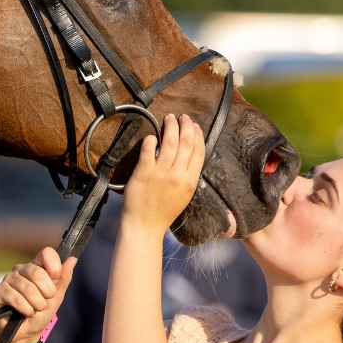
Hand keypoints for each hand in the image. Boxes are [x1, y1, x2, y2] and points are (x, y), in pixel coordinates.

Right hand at [0, 247, 76, 342]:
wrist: (26, 333)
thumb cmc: (42, 312)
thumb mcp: (57, 296)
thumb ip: (64, 278)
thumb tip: (72, 259)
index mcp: (37, 266)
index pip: (46, 253)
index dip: (53, 264)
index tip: (56, 276)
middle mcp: (22, 269)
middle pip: (37, 272)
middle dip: (46, 291)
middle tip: (46, 302)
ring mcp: (9, 278)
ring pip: (27, 287)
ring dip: (36, 303)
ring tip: (36, 309)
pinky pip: (15, 297)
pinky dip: (25, 308)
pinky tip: (26, 312)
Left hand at [122, 113, 204, 234]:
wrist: (144, 226)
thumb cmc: (164, 212)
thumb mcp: (184, 194)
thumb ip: (187, 175)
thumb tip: (189, 153)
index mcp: (190, 181)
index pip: (198, 152)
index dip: (198, 135)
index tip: (195, 125)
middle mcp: (177, 175)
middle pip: (185, 143)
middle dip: (185, 126)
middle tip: (183, 116)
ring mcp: (160, 172)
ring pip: (168, 142)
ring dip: (170, 126)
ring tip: (169, 118)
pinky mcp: (144, 172)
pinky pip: (148, 149)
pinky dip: (150, 139)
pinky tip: (151, 135)